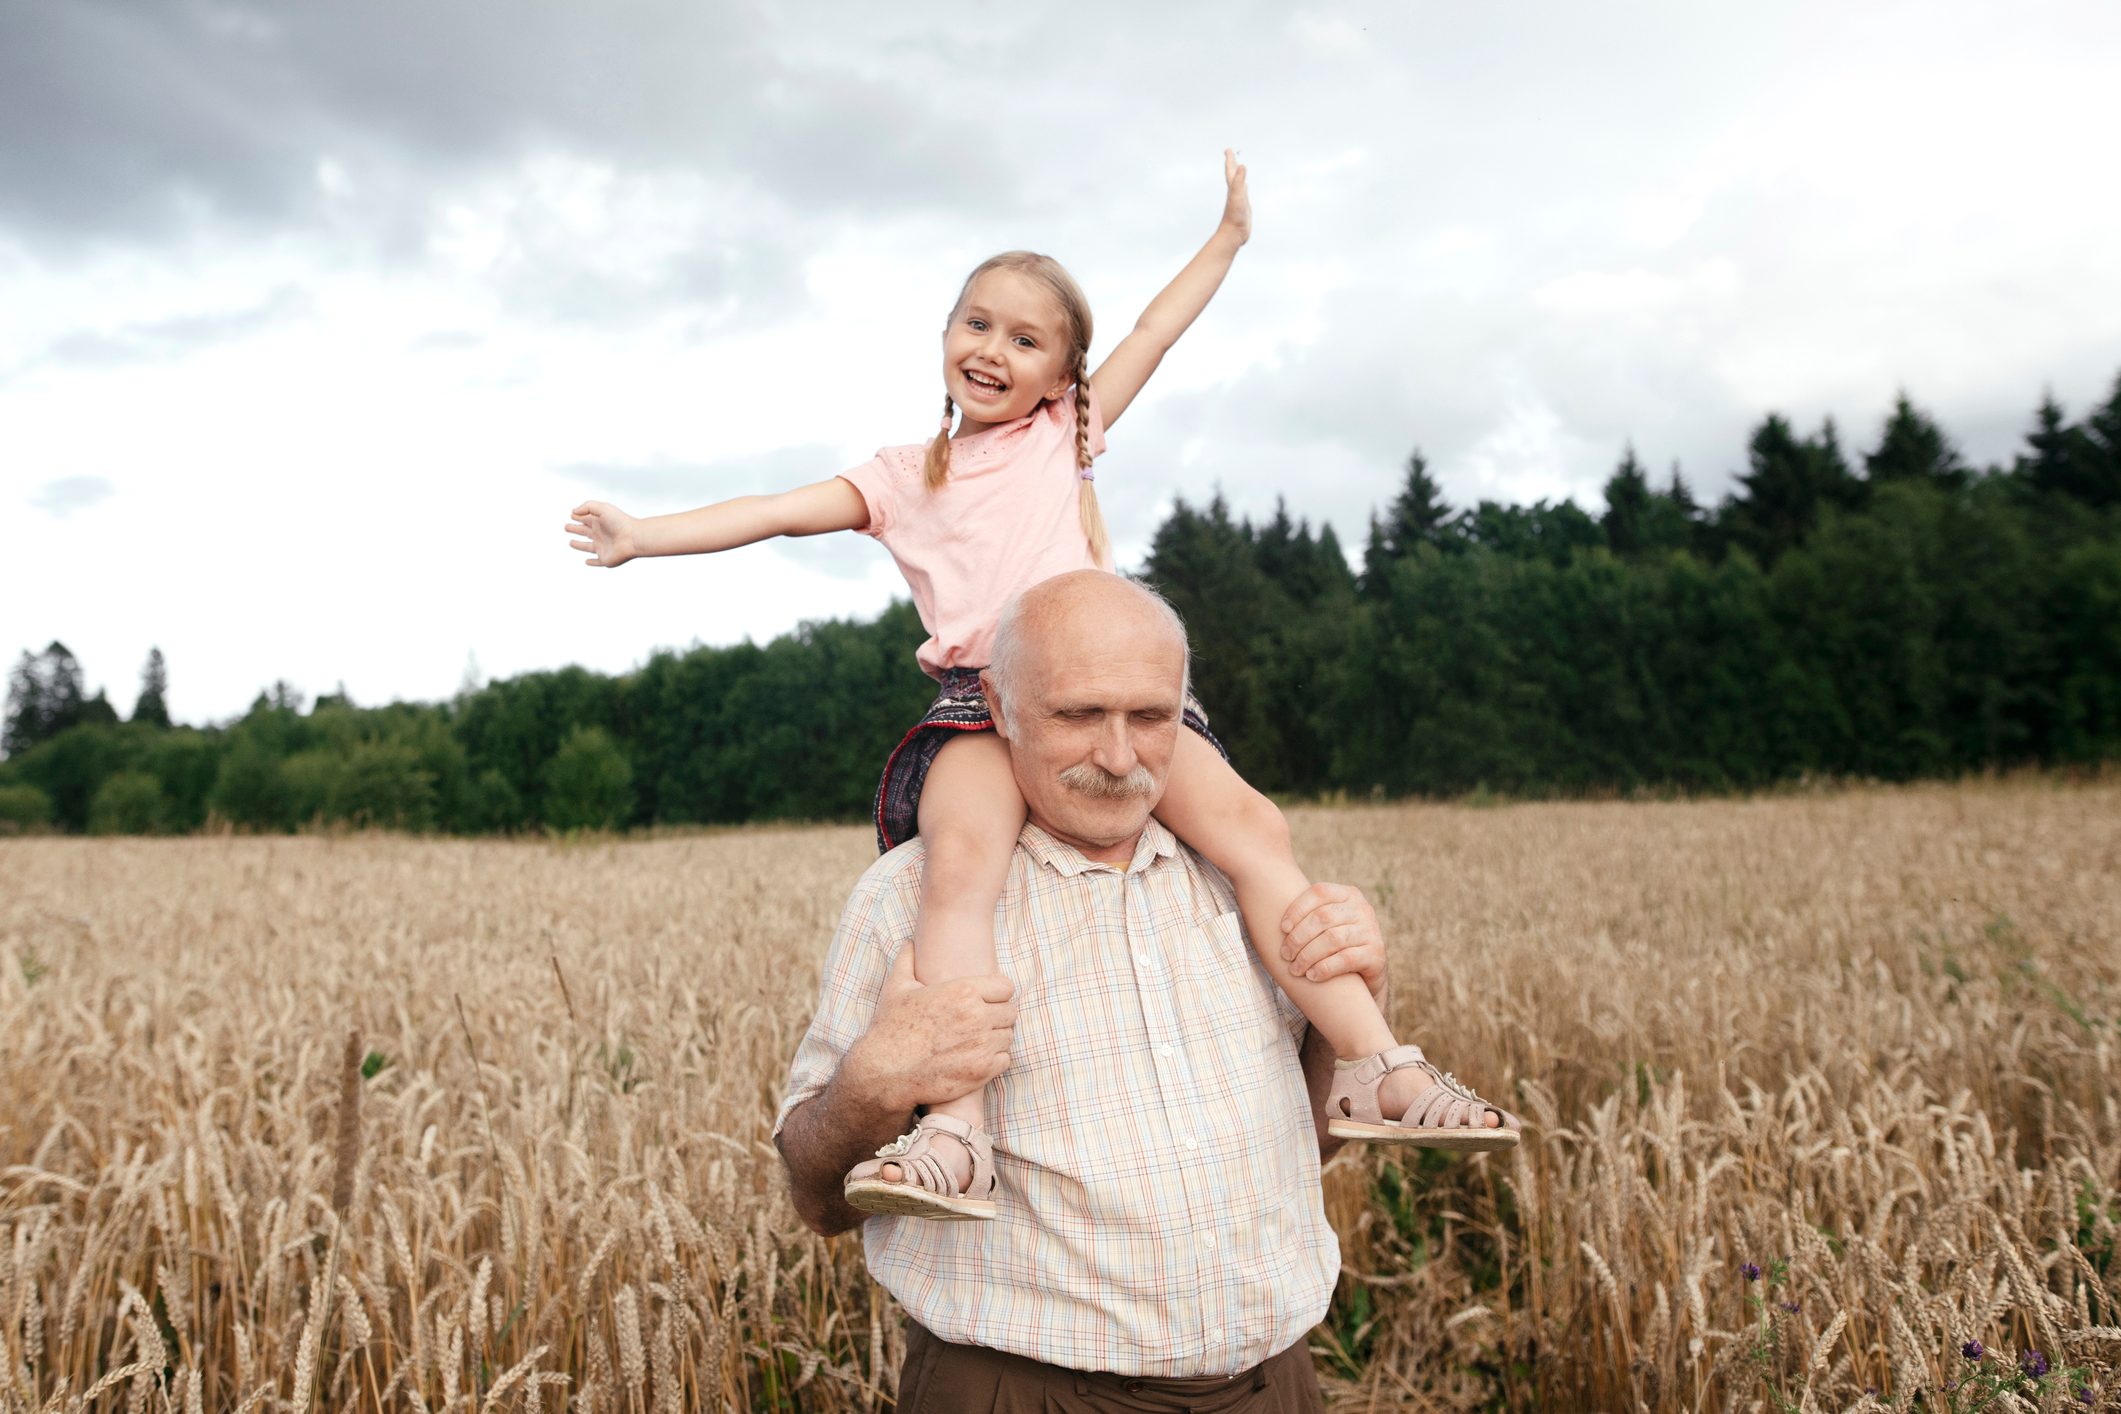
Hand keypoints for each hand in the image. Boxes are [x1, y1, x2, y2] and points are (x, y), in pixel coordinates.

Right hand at [567, 500, 638, 567]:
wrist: (634, 538)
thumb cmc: (620, 522)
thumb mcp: (602, 508)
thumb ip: (587, 506)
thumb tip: (574, 512)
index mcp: (600, 522)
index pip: (585, 518)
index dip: (578, 516)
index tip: (572, 514)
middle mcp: (600, 534)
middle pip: (584, 532)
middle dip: (575, 529)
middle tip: (566, 527)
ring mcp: (603, 547)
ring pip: (588, 547)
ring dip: (579, 545)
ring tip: (571, 543)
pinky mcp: (605, 559)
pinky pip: (597, 562)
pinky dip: (592, 562)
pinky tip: (587, 561)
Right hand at [846, 946, 1016, 1113]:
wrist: (883, 1073)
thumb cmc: (890, 1029)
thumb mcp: (896, 988)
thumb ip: (907, 960)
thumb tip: (910, 943)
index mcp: (962, 991)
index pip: (1006, 987)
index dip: (997, 993)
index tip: (988, 1000)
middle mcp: (976, 1016)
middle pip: (1010, 1012)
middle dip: (998, 1015)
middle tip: (982, 1022)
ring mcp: (981, 1046)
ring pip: (1008, 1036)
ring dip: (997, 1038)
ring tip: (979, 1040)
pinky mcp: (981, 1071)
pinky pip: (1005, 1060)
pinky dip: (995, 1060)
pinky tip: (977, 1058)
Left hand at [1220, 148, 1250, 246]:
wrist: (1233, 234)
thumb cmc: (1234, 217)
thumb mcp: (1238, 196)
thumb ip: (1239, 181)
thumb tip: (1241, 165)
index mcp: (1232, 188)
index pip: (1231, 171)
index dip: (1230, 160)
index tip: (1228, 150)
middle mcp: (1235, 192)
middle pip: (1233, 174)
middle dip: (1232, 163)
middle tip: (1230, 153)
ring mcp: (1239, 199)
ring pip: (1238, 183)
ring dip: (1239, 175)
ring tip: (1239, 168)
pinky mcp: (1243, 206)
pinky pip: (1244, 193)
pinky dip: (1244, 187)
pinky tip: (1245, 187)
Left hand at [1279, 882, 1385, 1005]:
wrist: (1364, 976)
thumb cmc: (1334, 946)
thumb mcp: (1325, 924)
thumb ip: (1308, 914)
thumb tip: (1263, 906)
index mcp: (1348, 894)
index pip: (1319, 892)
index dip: (1297, 909)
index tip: (1282, 928)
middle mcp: (1363, 909)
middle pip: (1323, 917)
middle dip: (1299, 937)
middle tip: (1285, 954)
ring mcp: (1372, 931)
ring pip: (1333, 939)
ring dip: (1308, 955)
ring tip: (1295, 969)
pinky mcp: (1376, 954)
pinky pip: (1346, 959)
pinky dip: (1324, 968)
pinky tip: (1311, 976)